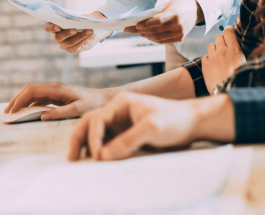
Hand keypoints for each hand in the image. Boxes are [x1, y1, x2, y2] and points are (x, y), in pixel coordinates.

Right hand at [5, 82, 111, 119]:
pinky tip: (25, 112)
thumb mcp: (78, 110)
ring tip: (12, 113)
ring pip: (33, 94)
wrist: (103, 99)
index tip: (11, 110)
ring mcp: (54, 91)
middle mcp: (53, 87)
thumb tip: (41, 116)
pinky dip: (29, 105)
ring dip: (21, 102)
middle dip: (16, 100)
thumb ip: (60, 112)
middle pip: (29, 90)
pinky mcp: (57, 96)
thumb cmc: (93, 104)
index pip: (32, 90)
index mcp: (57, 88)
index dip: (19, 99)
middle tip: (6, 113)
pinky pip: (39, 99)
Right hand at [46, 12, 109, 53]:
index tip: (59, 27)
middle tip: (74, 30)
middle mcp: (57, 36)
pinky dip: (83, 39)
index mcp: (55, 26)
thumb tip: (81, 19)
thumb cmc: (81, 20)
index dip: (52, 28)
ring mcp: (64, 44)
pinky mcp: (72, 49)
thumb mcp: (79, 16)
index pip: (48, 28)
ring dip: (80, 36)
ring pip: (69, 42)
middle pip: (57, 37)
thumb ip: (77, 17)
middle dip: (66, 33)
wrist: (91, 28)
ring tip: (89, 30)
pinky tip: (89, 34)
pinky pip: (76, 46)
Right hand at [68, 92, 234, 160]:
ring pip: (95, 133)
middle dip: (79, 139)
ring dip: (86, 145)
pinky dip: (99, 151)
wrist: (193, 123)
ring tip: (79, 160)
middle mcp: (117, 111)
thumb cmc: (175, 119)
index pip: (97, 119)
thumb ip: (127, 140)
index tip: (97, 156)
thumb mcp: (152, 128)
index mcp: (121, 103)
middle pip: (89, 123)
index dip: (93, 138)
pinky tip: (97, 161)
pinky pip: (107, 142)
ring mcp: (121, 123)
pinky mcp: (126, 134)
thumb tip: (103, 156)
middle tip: (72, 158)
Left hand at [124, 0, 201, 43]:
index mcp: (175, 13)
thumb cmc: (179, 4)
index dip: (146, 24)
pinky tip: (147, 35)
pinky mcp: (180, 38)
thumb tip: (141, 20)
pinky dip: (154, 39)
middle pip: (156, 31)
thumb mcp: (168, 4)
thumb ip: (156, 13)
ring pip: (158, 38)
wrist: (196, 10)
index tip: (136, 25)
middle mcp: (178, 25)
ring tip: (138, 32)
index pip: (158, 21)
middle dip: (142, 31)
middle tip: (131, 29)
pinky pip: (164, 41)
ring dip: (146, 36)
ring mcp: (180, 33)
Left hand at [201, 26, 245, 92]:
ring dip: (214, 49)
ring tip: (218, 58)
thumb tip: (240, 51)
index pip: (228, 32)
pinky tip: (212, 66)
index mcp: (235, 50)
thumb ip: (241, 56)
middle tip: (224, 49)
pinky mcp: (205, 64)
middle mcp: (223, 51)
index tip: (229, 33)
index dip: (228, 31)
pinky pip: (205, 56)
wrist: (227, 92)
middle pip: (218, 37)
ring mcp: (212, 57)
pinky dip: (208, 60)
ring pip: (210, 45)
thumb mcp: (246, 66)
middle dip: (221, 41)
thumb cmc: (240, 80)